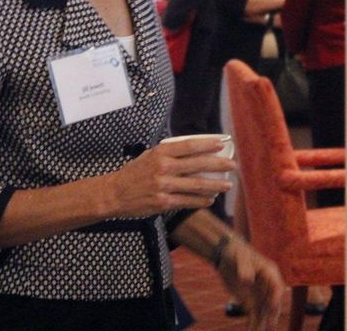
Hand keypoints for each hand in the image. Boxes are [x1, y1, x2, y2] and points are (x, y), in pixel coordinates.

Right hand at [105, 137, 232, 216]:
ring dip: (215, 185)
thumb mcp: (149, 155)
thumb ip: (169, 152)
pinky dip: (201, 200)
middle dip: (218, 165)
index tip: (222, 144)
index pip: (189, 145)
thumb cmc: (134, 172)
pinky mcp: (163, 202)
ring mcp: (164, 186)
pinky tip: (210, 199)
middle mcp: (163, 167)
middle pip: (197, 164)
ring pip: (196, 185)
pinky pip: (188, 201)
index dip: (208, 144)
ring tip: (227, 185)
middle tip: (232, 166)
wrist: (114, 193)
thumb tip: (194, 149)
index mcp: (161, 152)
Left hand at [215, 237, 283, 330]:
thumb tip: (247, 280)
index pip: (277, 287)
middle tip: (270, 327)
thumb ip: (244, 268)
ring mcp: (259, 294)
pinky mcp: (250, 301)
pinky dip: (252, 324)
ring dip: (261, 324)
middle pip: (272, 303)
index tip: (272, 307)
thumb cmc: (236, 252)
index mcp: (270, 272)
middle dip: (272, 316)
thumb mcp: (239, 257)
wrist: (227, 256)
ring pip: (263, 312)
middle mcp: (267, 286)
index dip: (276, 298)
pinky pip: (253, 314)